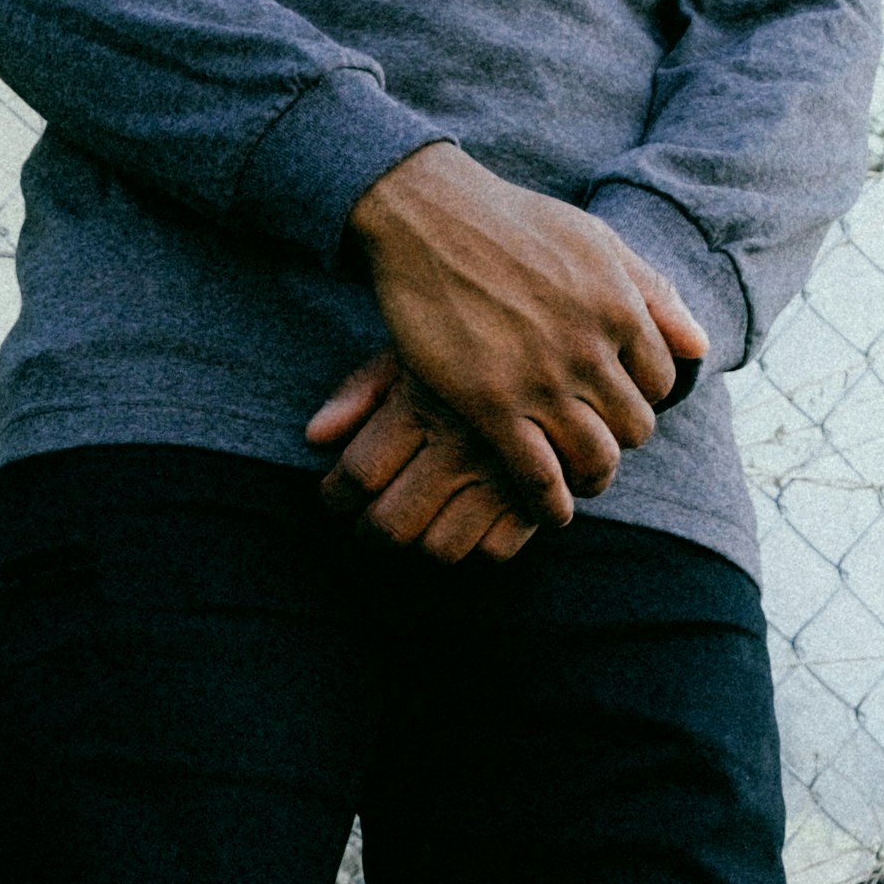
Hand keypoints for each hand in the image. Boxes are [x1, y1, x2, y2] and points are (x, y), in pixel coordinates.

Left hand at [305, 350, 545, 562]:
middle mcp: (462, 445)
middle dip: (368, 532)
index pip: (357, 476)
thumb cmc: (474, 338)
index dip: (333, 496)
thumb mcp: (415, 346)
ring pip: (439, 549)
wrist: (568, 331)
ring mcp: (505, 475)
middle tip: (366, 522)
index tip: (333, 495)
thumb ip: (361, 390)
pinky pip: (495, 552)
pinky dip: (474, 549)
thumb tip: (315, 439)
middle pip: (391, 525)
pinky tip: (464, 523)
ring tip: (413, 525)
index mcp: (423, 403)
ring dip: (417, 546)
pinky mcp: (544, 492)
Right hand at [334, 143, 705, 522]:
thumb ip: (653, 292)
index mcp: (619, 306)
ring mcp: (540, 379)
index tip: (619, 402)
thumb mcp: (596, 240)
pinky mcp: (490, 403)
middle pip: (636, 427)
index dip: (644, 397)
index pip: (662, 381)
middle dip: (622, 439)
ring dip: (594, 478)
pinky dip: (551, 504)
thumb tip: (701, 346)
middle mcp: (588, 347)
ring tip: (582, 483)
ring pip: (596, 458)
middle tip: (599, 441)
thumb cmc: (513, 223)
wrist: (429, 217)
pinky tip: (552, 511)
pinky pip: (537, 476)